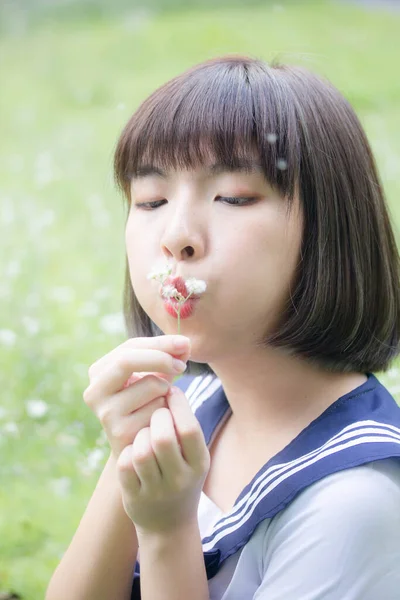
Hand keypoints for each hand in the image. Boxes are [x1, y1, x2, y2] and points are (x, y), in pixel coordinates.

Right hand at [82, 335, 190, 460]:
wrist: (141, 447)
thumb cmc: (149, 402)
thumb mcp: (155, 375)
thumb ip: (169, 356)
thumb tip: (185, 343)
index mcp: (99, 371)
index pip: (130, 346)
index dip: (160, 343)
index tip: (185, 344)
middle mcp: (94, 391)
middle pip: (126, 361)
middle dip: (161, 358)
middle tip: (182, 365)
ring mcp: (105, 413)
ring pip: (151, 385)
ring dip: (167, 390)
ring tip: (162, 401)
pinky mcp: (120, 432)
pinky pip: (157, 410)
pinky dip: (166, 410)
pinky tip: (159, 420)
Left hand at [116, 385, 210, 535]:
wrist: (169, 525)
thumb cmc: (182, 474)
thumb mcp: (194, 455)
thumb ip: (185, 424)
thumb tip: (168, 386)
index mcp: (199, 464)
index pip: (189, 428)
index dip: (178, 405)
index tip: (170, 393)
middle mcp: (180, 479)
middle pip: (163, 437)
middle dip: (157, 417)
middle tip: (156, 413)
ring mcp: (156, 491)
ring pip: (141, 451)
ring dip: (140, 435)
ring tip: (145, 432)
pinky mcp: (134, 497)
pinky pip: (124, 465)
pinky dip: (127, 452)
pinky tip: (134, 449)